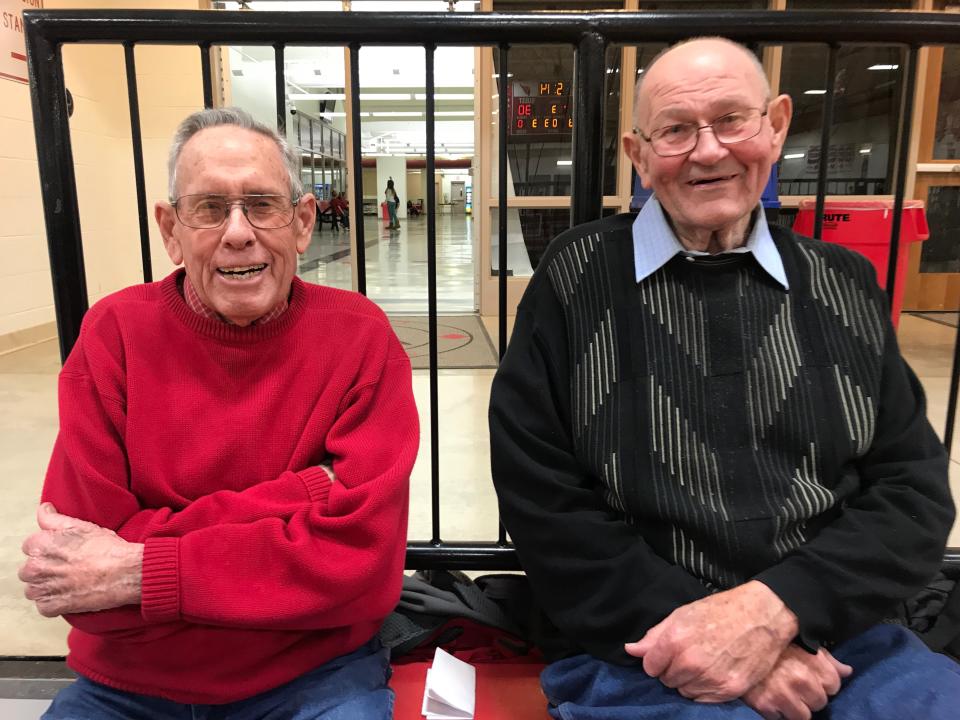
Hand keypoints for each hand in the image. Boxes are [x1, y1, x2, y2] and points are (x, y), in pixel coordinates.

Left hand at [19, 503, 143, 616]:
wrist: (125, 572)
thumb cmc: (107, 549)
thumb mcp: (82, 526)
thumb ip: (54, 518)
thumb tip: (44, 509)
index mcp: (40, 545)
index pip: (30, 546)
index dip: (48, 548)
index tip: (62, 552)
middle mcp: (36, 567)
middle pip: (30, 569)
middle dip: (45, 569)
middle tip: (68, 567)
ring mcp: (42, 589)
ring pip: (33, 589)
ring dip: (47, 587)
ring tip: (69, 582)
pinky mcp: (51, 606)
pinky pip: (43, 607)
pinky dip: (55, 603)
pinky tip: (70, 594)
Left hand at [624, 581, 798, 701]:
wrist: (763, 615)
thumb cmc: (721, 610)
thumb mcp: (683, 614)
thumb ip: (655, 635)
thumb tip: (631, 650)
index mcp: (675, 641)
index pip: (650, 667)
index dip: (657, 660)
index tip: (668, 654)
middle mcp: (690, 662)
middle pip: (667, 681)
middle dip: (673, 670)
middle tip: (690, 655)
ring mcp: (710, 678)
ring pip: (684, 692)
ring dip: (689, 681)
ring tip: (704, 663)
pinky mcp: (729, 690)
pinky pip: (703, 700)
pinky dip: (705, 690)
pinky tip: (714, 673)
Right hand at [742, 645, 852, 719]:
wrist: (733, 643)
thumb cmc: (770, 642)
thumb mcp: (800, 643)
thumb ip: (826, 659)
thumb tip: (847, 671)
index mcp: (812, 662)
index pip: (833, 685)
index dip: (822, 682)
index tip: (810, 677)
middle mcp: (801, 680)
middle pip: (819, 702)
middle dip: (809, 696)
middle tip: (793, 684)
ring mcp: (783, 695)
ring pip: (803, 716)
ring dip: (794, 708)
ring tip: (782, 693)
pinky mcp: (765, 706)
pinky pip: (779, 719)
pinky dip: (775, 711)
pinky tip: (768, 696)